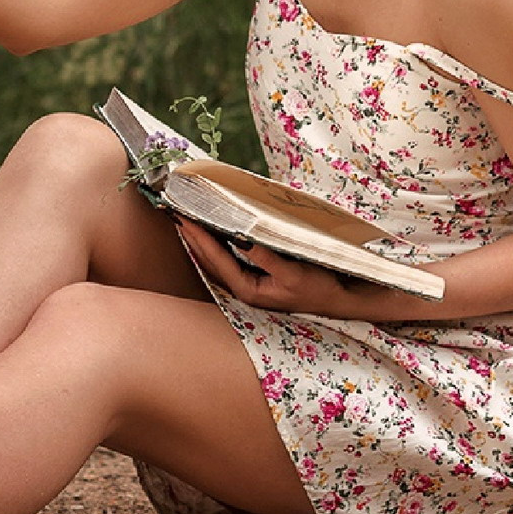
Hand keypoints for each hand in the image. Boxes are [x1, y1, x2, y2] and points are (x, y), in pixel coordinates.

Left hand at [174, 219, 399, 320]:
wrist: (338, 300)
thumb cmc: (318, 287)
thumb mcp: (294, 271)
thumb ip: (266, 257)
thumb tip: (242, 240)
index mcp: (248, 289)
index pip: (215, 260)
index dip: (198, 238)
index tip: (184, 218)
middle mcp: (243, 289)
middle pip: (208, 262)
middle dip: (192, 238)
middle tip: (175, 214)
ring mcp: (248, 286)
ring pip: (215, 263)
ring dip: (200, 242)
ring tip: (185, 221)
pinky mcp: (255, 281)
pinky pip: (226, 262)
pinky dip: (214, 247)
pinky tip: (210, 236)